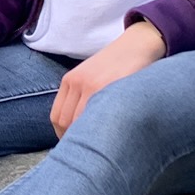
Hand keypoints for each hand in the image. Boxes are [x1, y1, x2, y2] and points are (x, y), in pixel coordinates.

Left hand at [51, 20, 166, 137]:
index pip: (57, 117)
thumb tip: (79, 128)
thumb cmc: (117, 64)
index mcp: (70, 81)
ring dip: (87, 137)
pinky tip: (108, 134)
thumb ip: (82, 96)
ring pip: (78, 122)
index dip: (64, 135)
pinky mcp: (107, 87)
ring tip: (99, 146)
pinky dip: (99, 129)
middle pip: (64, 122)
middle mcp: (76, 83)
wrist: (138, 44)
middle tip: (88, 150)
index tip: (75, 144)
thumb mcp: (92, 76)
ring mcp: (91, 85)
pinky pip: (96, 115)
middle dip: (74, 139)